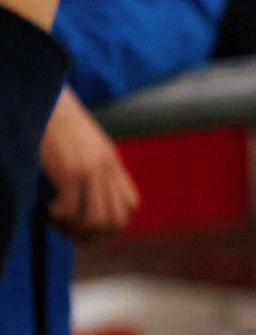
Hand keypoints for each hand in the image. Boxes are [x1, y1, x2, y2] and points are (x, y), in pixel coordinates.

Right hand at [40, 86, 138, 239]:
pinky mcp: (71, 173)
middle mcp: (107, 170)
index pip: (130, 206)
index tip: (87, 222)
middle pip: (116, 221)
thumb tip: (86, 199)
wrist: (48, 100)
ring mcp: (91, 172)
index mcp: (113, 163)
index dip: (110, 222)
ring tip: (57, 221)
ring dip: (74, 229)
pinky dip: (57, 217)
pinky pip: (70, 210)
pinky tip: (46, 207)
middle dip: (92, 234)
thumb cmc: (60, 123)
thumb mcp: (88, 146)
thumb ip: (95, 169)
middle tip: (68, 229)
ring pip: (96, 221)